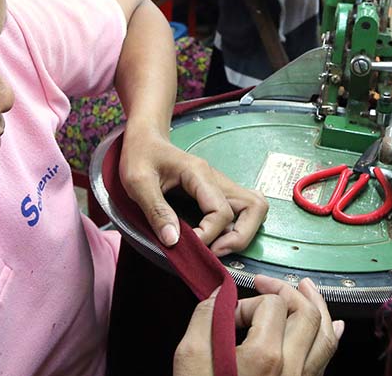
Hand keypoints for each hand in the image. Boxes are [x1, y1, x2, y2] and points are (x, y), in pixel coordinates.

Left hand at [119, 130, 267, 253]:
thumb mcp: (138, 182)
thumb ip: (155, 211)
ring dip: (242, 233)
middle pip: (253, 207)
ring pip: (253, 209)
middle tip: (214, 252)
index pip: (221, 211)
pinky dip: (235, 228)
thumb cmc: (140, 156)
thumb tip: (173, 241)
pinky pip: (240, 211)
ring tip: (217, 248)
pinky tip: (215, 238)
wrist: (144, 140)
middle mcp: (216, 179)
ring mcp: (219, 186)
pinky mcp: (216, 193)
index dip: (208, 234)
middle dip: (239, 237)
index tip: (187, 245)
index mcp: (199, 174)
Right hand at [174, 276, 343, 375]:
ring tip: (305, 288)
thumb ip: (205, 319)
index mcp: (266, 357)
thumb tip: (221, 295)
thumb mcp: (189, 360)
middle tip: (265, 282)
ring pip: (325, 336)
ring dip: (316, 307)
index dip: (248, 302)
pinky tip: (332, 326)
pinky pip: (326, 361)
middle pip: (306, 314)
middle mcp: (293, 369)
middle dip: (286, 292)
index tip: (227, 316)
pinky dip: (330, 337)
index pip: (271, 306)